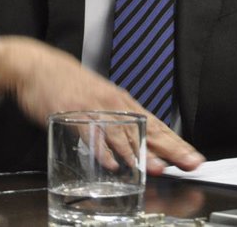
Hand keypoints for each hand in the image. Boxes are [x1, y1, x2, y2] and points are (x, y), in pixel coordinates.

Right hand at [0, 36, 204, 173]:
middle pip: (147, 130)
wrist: (42, 68)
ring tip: (155, 168)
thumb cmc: (73, 86)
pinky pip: (90, 134)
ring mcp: (94, 109)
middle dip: (169, 149)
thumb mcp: (102, 101)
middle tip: (187, 163)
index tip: (194, 158)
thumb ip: (120, 124)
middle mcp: (114, 105)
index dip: (176, 144)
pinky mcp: (73, 113)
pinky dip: (101, 150)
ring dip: (140, 153)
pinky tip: (111, 164)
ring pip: (122, 133)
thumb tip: (141, 147)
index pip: (157, 126)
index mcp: (123, 104)